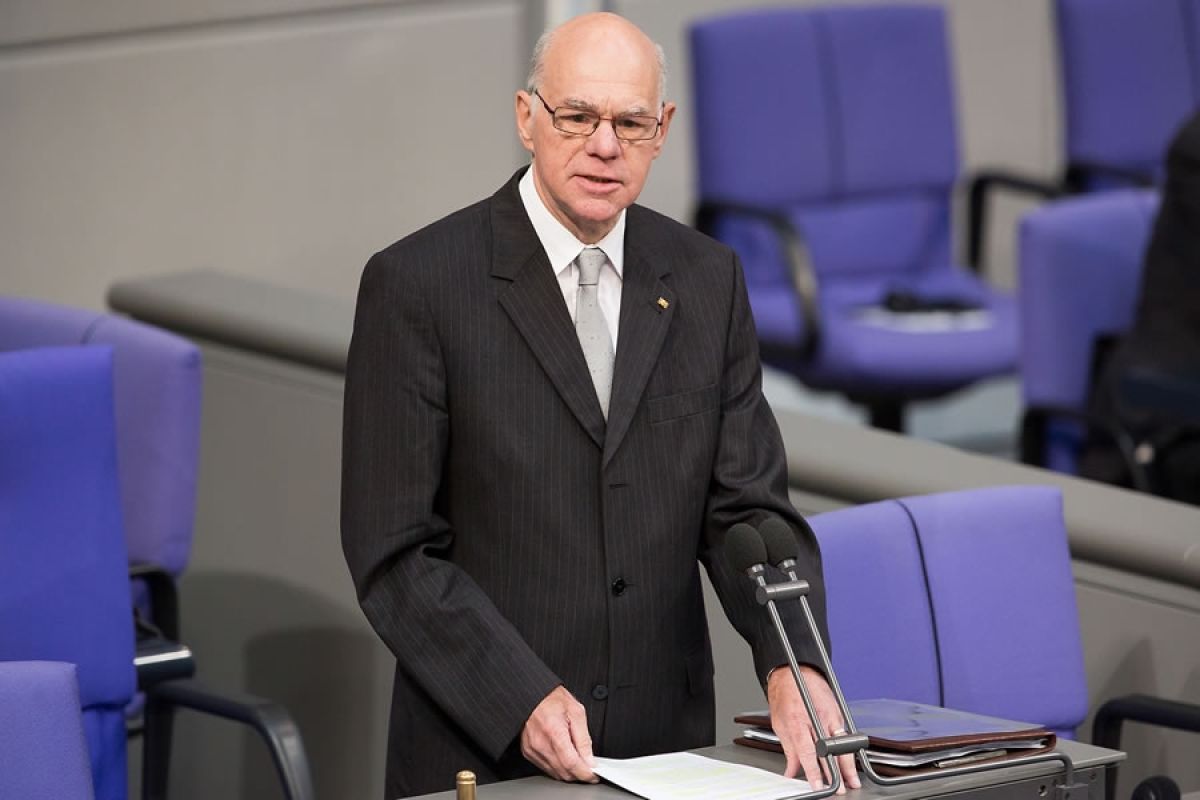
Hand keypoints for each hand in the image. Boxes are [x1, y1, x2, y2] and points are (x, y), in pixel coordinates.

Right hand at [520, 686, 597, 782]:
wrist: (531, 694)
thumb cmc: (553, 699)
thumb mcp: (576, 712)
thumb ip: (584, 739)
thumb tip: (590, 760)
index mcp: (554, 732)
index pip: (572, 764)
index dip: (585, 773)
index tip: (594, 775)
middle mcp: (541, 744)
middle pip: (564, 772)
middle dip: (579, 774)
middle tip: (588, 768)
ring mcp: (533, 749)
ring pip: (555, 773)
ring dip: (568, 772)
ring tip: (577, 760)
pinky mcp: (528, 752)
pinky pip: (546, 768)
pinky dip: (557, 767)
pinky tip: (563, 757)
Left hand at [767, 664, 860, 792]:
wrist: (792, 672)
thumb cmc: (784, 696)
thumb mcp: (779, 724)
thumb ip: (789, 750)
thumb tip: (791, 770)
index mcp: (797, 722)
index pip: (808, 752)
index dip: (814, 772)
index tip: (818, 785)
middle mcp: (815, 718)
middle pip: (830, 750)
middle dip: (837, 772)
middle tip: (843, 788)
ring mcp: (829, 714)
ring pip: (843, 744)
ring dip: (849, 764)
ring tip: (852, 779)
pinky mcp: (838, 712)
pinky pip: (845, 734)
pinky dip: (848, 749)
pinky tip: (850, 760)